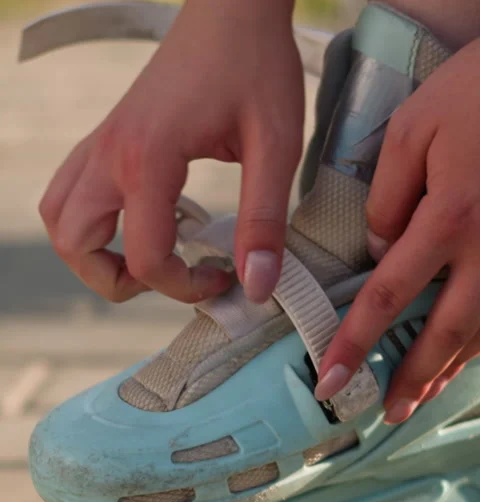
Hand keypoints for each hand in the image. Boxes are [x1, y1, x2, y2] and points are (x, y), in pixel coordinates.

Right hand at [39, 0, 302, 303]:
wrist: (233, 6)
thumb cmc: (255, 64)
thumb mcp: (275, 147)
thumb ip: (263, 221)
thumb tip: (256, 285)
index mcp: (148, 159)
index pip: (146, 258)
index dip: (185, 287)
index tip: (224, 277)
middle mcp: (110, 153)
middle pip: (74, 246)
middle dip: (118, 280)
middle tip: (169, 275)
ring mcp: (101, 143)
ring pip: (59, 218)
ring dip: (91, 252)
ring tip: (146, 255)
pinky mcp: (107, 137)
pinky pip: (69, 191)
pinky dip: (90, 221)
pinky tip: (141, 220)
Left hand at [315, 39, 479, 422]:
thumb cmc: (478, 91)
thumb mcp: (415, 128)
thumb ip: (387, 195)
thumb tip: (379, 248)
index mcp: (450, 218)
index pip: (387, 296)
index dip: (355, 342)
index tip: (330, 379)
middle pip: (445, 331)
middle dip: (412, 378)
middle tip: (386, 413)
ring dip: (448, 371)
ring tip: (418, 400)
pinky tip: (463, 358)